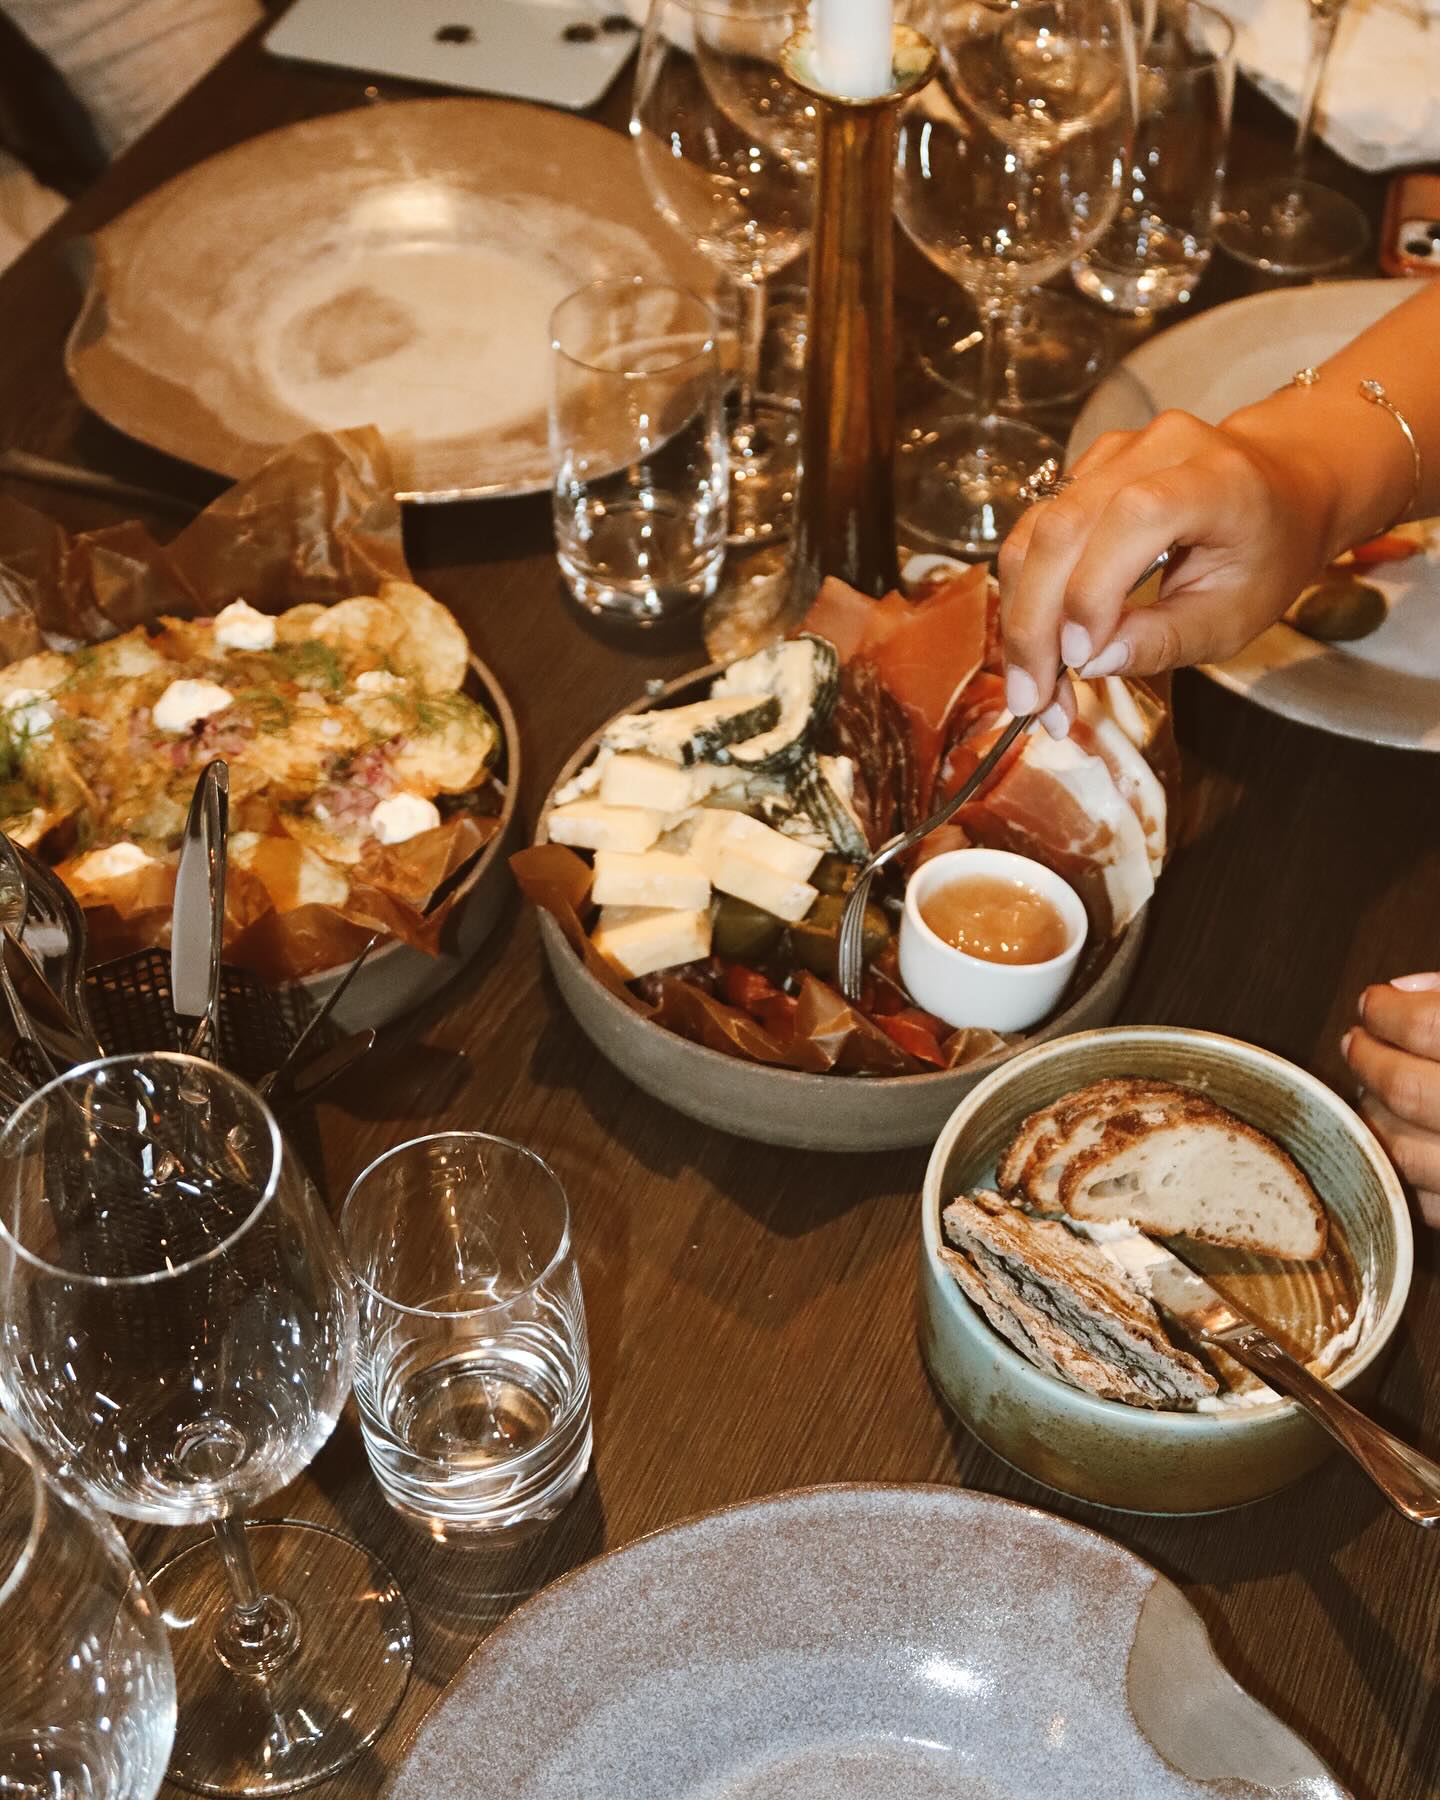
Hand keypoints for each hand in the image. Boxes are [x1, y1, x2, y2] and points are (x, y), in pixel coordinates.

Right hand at [996, 409, 1341, 718]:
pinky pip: (1035, 531)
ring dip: (1020, 615)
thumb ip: (1166, 639)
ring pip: (1036, 531)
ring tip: (1030, 682)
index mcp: (1217, 479)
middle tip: (1033, 698)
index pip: (1134, 518)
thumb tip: (1091, 662)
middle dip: (1036, 623)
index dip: (1093, 589)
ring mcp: (1115, 452)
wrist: (1284, 487)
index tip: (1079, 660)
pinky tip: (1034, 643)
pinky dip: (1026, 593)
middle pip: (1066, 526)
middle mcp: (1159, 449)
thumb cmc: (1268, 555)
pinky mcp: (1086, 469)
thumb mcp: (1235, 616)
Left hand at [1344, 974, 1439, 1227]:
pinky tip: (1401, 1143)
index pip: (1428, 1025)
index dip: (1388, 1011)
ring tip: (1374, 1092)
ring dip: (1373, 1118)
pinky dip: (1399, 1172)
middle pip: (1406, 1089)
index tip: (1373, 1003)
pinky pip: (1424, 1204)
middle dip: (1369, 1061)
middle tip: (1358, 1043)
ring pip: (1404, 1152)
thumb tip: (1404, 989)